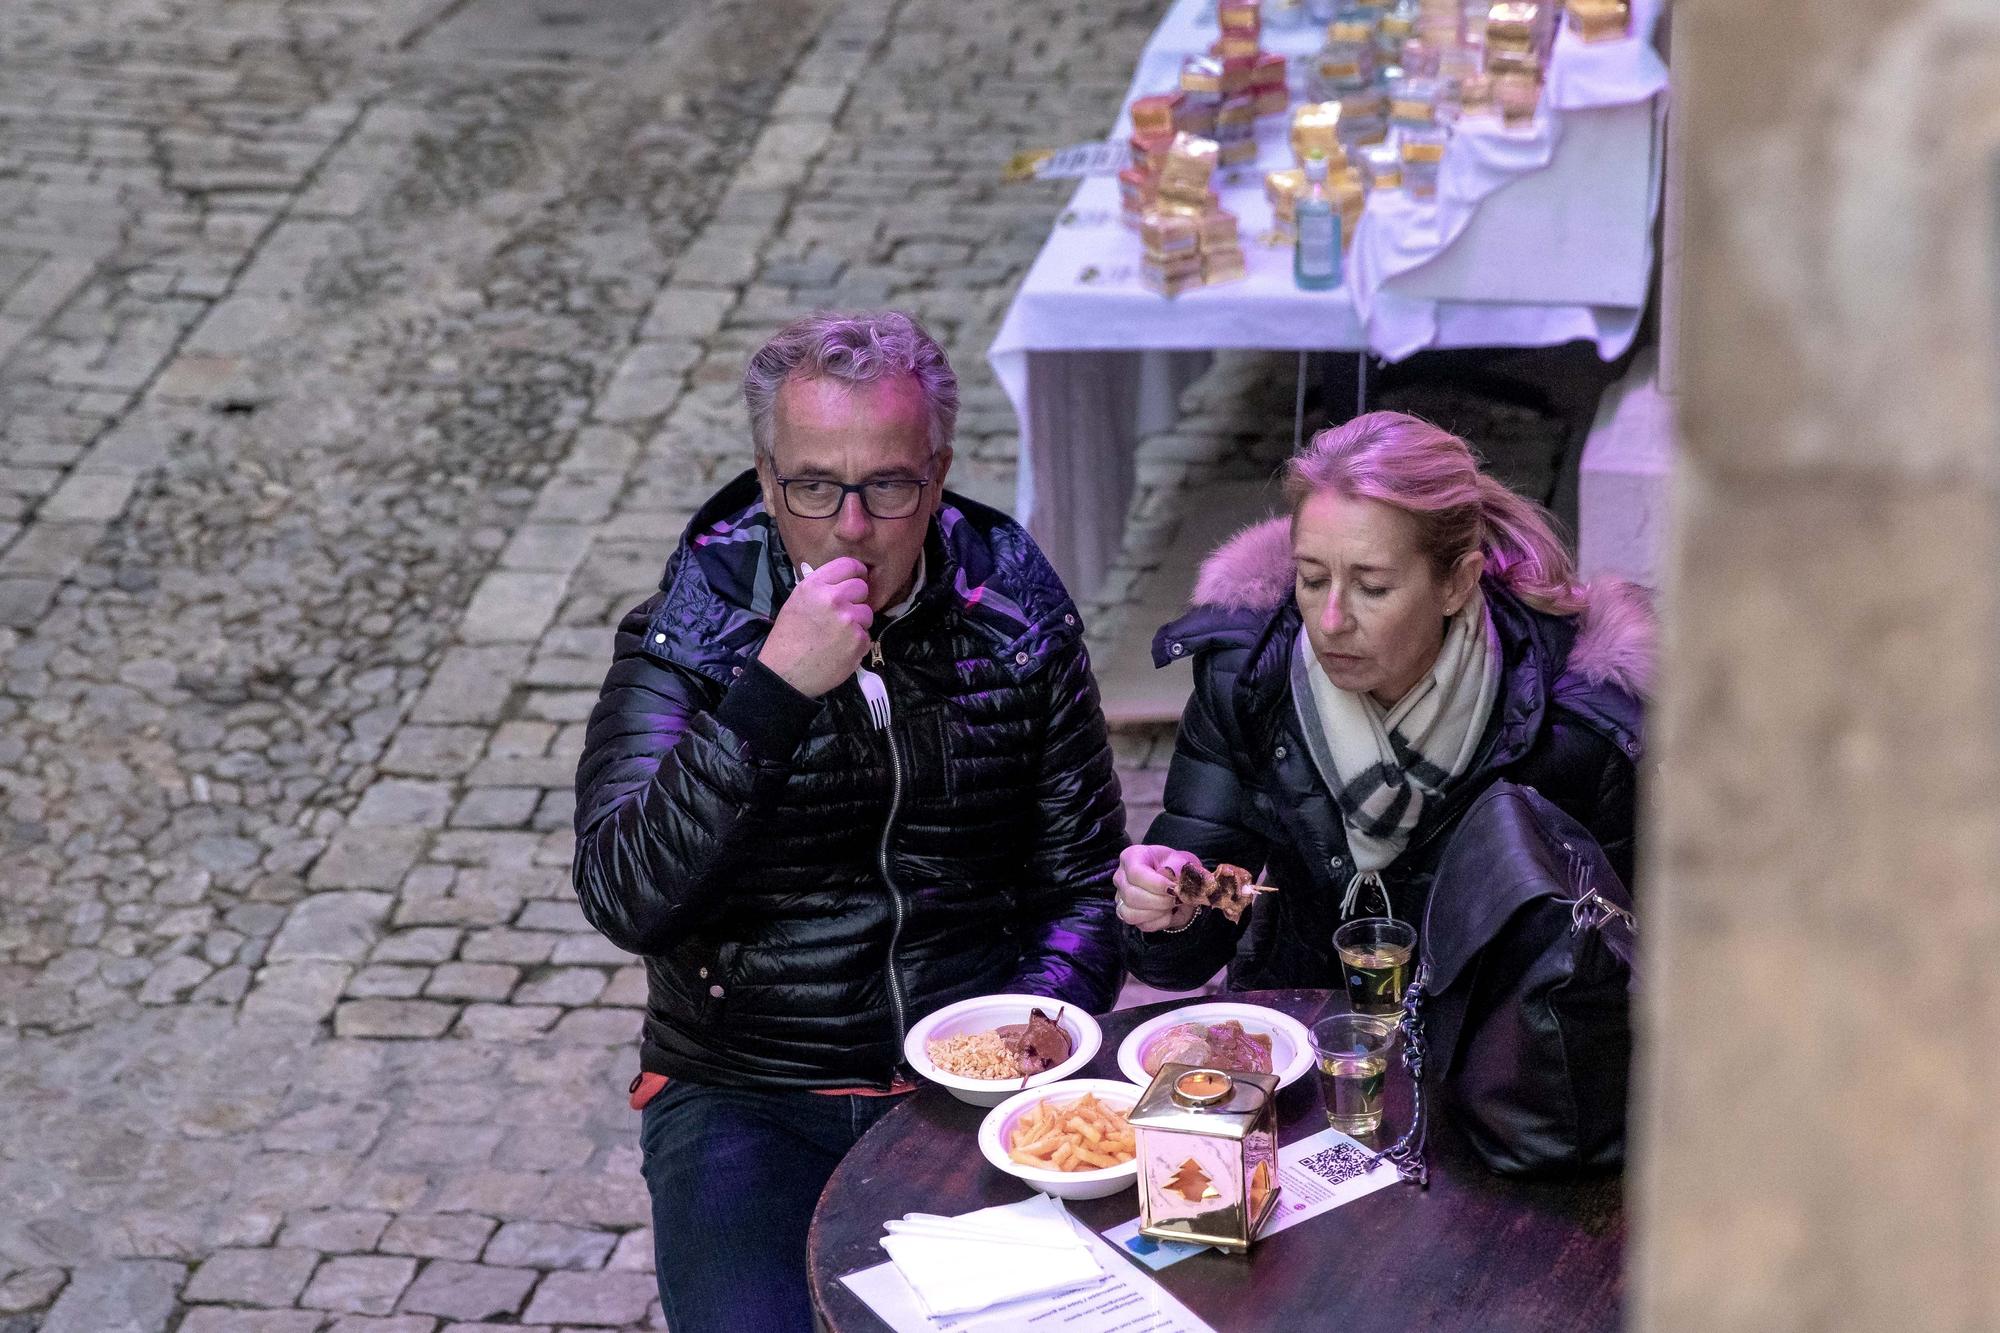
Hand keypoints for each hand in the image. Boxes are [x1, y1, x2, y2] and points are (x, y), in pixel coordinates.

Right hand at [759, 556, 872, 697]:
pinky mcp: (858, 641)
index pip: (848, 565)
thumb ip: (820, 588)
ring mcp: (849, 620)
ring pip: (867, 613)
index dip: (856, 572)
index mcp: (815, 586)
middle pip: (862, 588)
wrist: (784, 673)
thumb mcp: (796, 602)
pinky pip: (867, 635)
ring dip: (858, 623)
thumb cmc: (787, 639)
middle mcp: (834, 599)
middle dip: (857, 599)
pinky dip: (857, 643)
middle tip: (844, 613)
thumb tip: (843, 580)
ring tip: (838, 635)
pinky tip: (840, 649)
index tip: (858, 578)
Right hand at [1114, 844, 1202, 931]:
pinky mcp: (1127, 914)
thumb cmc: (1177, 867)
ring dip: (1157, 913)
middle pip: (1131, 895)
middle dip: (1159, 901)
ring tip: (1172, 905)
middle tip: (1177, 898)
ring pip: (1131, 913)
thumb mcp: (1181, 861)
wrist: (1178, 882)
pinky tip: (1168, 912)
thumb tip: (1172, 883)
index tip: (1173, 888)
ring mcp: (1121, 897)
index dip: (1156, 884)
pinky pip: (1140, 924)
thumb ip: (1178, 870)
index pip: (1135, 872)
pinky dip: (1159, 921)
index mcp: (1131, 856)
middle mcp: (1121, 877)